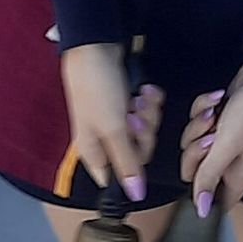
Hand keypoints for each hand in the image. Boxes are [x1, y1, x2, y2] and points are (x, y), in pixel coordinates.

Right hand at [58, 42, 163, 204]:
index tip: (133, 135)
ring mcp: (114, 120)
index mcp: (94, 152)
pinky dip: (149, 99)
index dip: (136, 158)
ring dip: (148, 112)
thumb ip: (127, 163)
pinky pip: (146, 110)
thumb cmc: (95, 87)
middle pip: (140, 149)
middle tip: (134, 111)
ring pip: (146, 129)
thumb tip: (136, 196)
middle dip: (144, 129)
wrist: (94, 45)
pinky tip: (143, 88)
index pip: (125, 174)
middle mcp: (103, 140)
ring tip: (137, 96)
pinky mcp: (124, 103)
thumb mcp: (112, 128)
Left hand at [182, 49, 242, 216]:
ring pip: (191, 143)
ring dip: (199, 124)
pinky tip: (218, 100)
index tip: (200, 173)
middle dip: (196, 148)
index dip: (202, 194)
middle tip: (213, 134)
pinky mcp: (217, 121)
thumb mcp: (228, 144)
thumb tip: (203, 211)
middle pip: (194, 170)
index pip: (216, 202)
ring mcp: (223, 140)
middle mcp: (230, 161)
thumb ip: (210, 176)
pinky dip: (203, 108)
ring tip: (217, 113)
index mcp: (238, 175)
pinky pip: (196, 122)